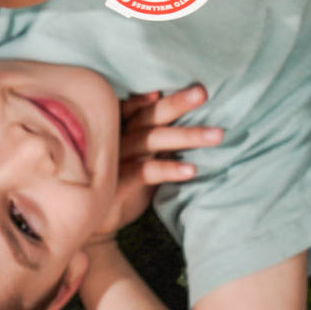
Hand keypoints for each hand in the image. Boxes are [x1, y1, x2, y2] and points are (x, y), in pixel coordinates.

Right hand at [96, 84, 224, 237]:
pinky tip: (191, 169)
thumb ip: (153, 138)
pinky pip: (145, 172)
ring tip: (217, 135)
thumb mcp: (137, 157)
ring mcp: (114, 160)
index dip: (155, 94)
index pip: (135, 105)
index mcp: (118, 129)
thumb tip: (191, 123)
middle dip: (176, 104)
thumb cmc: (119, 182)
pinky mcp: (116, 184)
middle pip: (147, 117)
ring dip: (186, 136)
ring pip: (151, 140)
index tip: (180, 86)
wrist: (93, 222)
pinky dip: (168, 169)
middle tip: (203, 93)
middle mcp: (116, 139)